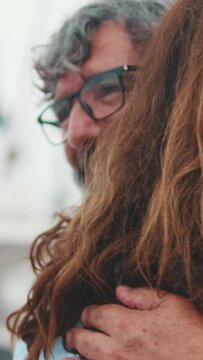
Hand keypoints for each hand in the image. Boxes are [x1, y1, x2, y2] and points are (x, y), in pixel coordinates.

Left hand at [65, 286, 202, 359]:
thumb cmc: (191, 335)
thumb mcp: (171, 304)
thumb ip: (142, 295)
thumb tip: (120, 290)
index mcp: (126, 325)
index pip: (95, 314)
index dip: (90, 312)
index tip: (89, 313)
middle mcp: (117, 350)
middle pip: (84, 339)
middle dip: (77, 333)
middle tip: (73, 332)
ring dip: (78, 353)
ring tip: (71, 349)